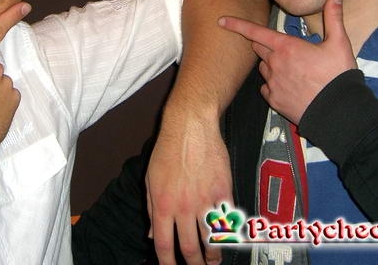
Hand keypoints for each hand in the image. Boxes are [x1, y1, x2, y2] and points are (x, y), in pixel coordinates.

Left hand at [146, 110, 231, 264]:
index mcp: (162, 204)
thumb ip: (150, 209)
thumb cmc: (168, 150)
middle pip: (189, 248)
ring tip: (212, 262)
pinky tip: (227, 240)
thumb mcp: (150, 179)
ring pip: (210, 240)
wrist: (190, 126)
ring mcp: (204, 201)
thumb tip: (151, 235)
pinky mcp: (223, 192)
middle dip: (193, 264)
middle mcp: (183, 207)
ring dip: (212, 256)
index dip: (167, 262)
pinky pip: (226, 220)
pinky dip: (227, 234)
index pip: (163, 244)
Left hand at [218, 0, 354, 123]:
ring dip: (271, 65)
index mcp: (286, 47)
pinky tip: (290, 86)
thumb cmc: (337, 76)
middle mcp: (274, 64)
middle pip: (258, 48)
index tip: (221, 21)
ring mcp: (272, 83)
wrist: (338, 111)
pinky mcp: (274, 100)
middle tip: (283, 48)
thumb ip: (333, 16)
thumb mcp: (339, 43)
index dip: (237, 24)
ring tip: (292, 69)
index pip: (255, 32)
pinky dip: (274, 85)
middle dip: (264, 44)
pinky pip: (266, 88)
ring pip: (263, 68)